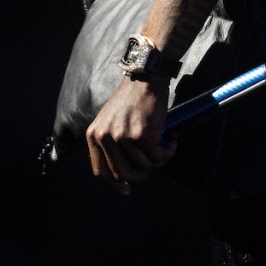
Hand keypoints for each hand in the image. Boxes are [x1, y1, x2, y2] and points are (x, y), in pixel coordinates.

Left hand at [86, 75, 177, 194]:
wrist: (147, 76)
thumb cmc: (132, 98)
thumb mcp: (111, 120)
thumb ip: (111, 143)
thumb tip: (123, 176)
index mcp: (94, 135)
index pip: (100, 172)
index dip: (114, 185)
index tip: (126, 189)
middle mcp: (105, 137)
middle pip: (122, 174)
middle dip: (140, 176)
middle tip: (152, 168)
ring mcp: (123, 136)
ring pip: (143, 166)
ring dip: (158, 162)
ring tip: (166, 149)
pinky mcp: (142, 134)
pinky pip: (157, 157)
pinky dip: (168, 153)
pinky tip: (172, 144)